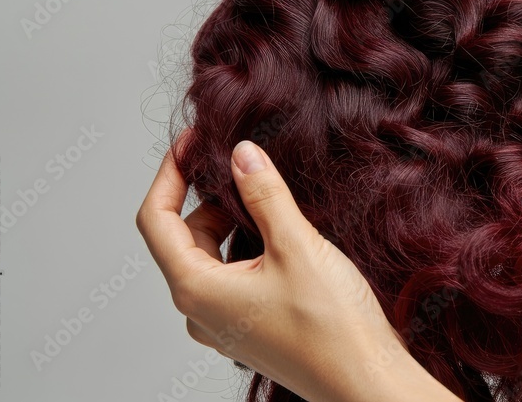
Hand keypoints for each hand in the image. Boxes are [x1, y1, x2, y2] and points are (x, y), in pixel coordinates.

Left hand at [136, 131, 459, 401]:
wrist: (366, 381)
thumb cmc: (333, 328)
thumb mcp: (297, 246)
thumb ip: (264, 194)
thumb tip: (241, 154)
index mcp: (196, 290)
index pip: (156, 220)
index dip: (169, 174)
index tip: (192, 142)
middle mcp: (201, 310)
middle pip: (184, 237)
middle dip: (209, 196)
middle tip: (244, 163)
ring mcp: (225, 323)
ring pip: (212, 257)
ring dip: (233, 221)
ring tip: (270, 196)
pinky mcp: (250, 328)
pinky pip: (234, 276)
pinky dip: (249, 247)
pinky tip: (284, 234)